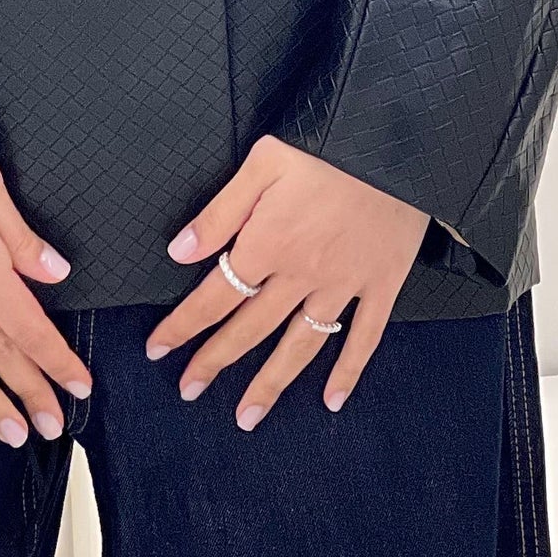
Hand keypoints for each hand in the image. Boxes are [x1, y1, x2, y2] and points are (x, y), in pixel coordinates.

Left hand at [145, 133, 428, 426]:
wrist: (398, 140)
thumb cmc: (327, 143)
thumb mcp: (263, 162)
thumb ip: (221, 211)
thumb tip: (180, 252)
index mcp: (268, 243)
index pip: (215, 297)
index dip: (184, 326)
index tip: (159, 350)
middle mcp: (302, 274)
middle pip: (251, 328)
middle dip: (216, 361)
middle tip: (189, 390)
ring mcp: (344, 284)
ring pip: (301, 345)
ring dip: (271, 383)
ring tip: (247, 416)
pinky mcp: (382, 283)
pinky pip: (364, 337)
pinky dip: (349, 372)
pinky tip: (332, 400)